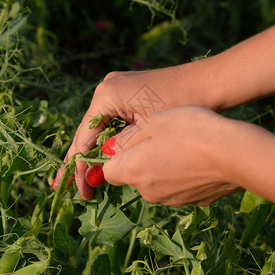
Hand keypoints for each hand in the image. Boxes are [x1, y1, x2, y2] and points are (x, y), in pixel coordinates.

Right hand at [53, 65, 214, 199]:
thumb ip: (120, 150)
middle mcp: (106, 89)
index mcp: (106, 96)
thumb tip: (101, 170)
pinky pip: (112, 122)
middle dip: (80, 162)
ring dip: (92, 153)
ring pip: (99, 129)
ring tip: (81, 180)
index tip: (81, 192)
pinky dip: (107, 142)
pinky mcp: (128, 94)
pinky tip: (101, 160)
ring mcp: (117, 89)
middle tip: (64, 188)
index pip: (84, 139)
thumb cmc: (182, 105)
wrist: (211, 82)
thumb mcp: (147, 132)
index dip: (80, 169)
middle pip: (87, 133)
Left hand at [103, 106, 240, 205]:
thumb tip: (108, 150)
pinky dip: (182, 175)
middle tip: (161, 138)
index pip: (108, 171)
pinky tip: (197, 159)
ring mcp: (171, 199)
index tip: (129, 141)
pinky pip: (178, 187)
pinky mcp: (192, 201)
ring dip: (162, 167)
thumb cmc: (189, 130)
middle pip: (134, 176)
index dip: (115, 156)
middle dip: (140, 160)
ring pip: (156, 181)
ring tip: (183, 145)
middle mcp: (147, 191)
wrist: (234, 153)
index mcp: (132, 171)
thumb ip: (125, 139)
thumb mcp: (151, 123)